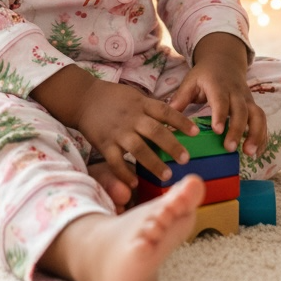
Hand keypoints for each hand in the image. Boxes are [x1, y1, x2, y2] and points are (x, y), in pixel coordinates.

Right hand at [73, 80, 198, 188]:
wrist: (84, 98)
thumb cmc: (113, 98)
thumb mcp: (134, 97)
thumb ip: (151, 109)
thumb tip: (173, 122)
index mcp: (141, 105)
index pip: (165, 111)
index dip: (181, 121)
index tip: (196, 132)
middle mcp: (132, 118)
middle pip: (155, 131)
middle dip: (172, 146)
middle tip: (186, 159)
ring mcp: (118, 132)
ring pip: (138, 148)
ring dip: (153, 163)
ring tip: (167, 175)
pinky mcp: (105, 144)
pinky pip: (116, 161)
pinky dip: (125, 173)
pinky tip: (135, 183)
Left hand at [166, 33, 267, 157]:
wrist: (224, 60)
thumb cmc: (205, 74)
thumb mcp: (191, 80)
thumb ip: (181, 97)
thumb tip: (169, 115)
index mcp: (218, 85)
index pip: (221, 99)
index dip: (220, 114)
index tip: (217, 131)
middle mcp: (236, 92)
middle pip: (241, 110)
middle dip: (237, 130)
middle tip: (229, 148)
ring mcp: (247, 99)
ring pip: (257, 116)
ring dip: (256, 134)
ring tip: (250, 153)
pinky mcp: (253, 106)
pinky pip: (262, 121)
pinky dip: (262, 137)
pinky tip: (257, 153)